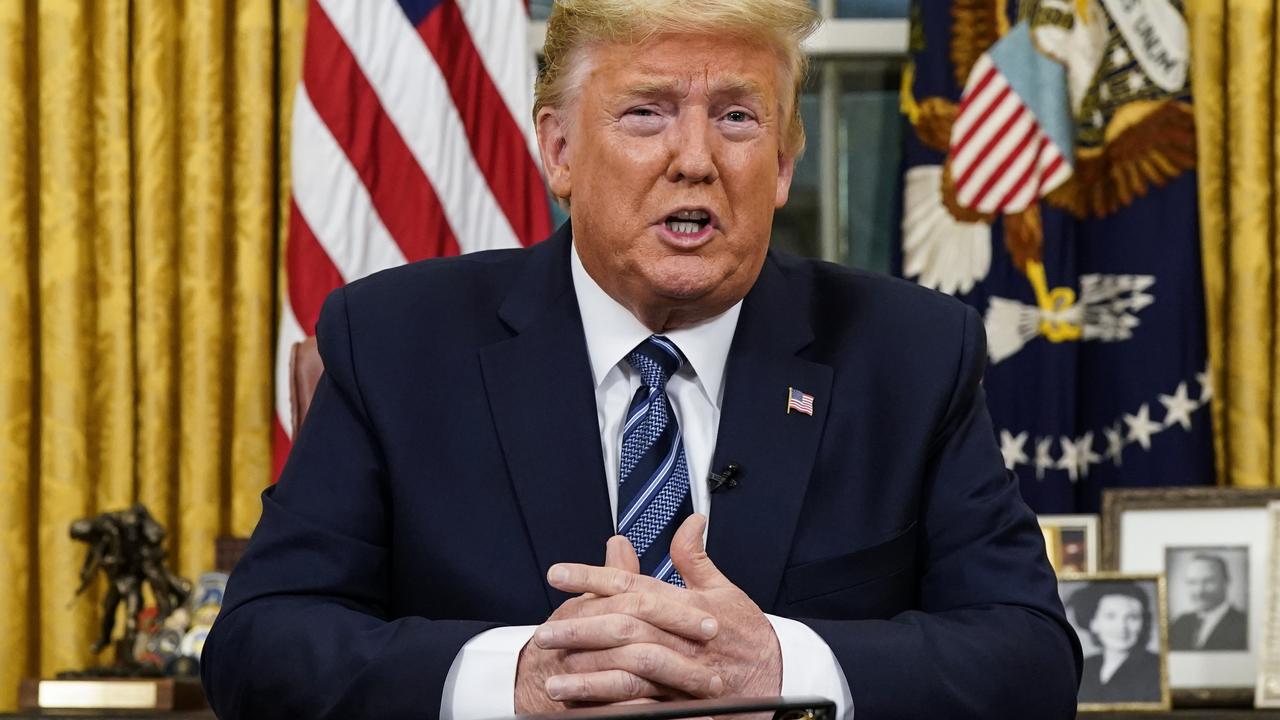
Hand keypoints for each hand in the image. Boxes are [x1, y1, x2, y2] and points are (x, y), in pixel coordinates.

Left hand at [544, 515, 782, 699]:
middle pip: (624, 626)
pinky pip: (642, 706)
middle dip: (580, 628)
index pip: (632, 584)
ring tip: (553, 679)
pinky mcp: (680, 702)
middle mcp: (681, 636)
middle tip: (544, 632)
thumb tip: (690, 521)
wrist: (777, 681)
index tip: (557, 573)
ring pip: (630, 670)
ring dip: (589, 676)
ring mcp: (681, 673)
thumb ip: (696, 558)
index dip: (592, 577)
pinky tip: (585, 710)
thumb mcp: (725, 591)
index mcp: (687, 605)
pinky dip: (612, 708)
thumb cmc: (748, 636)